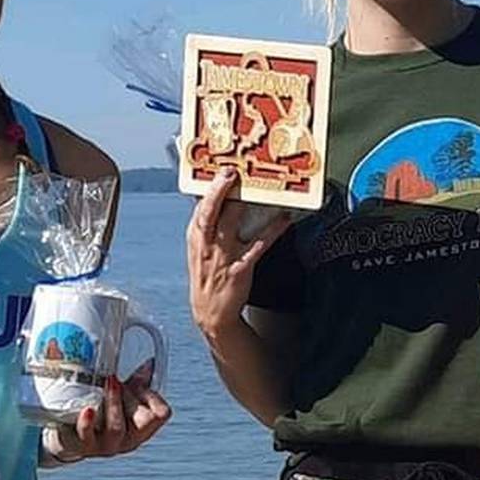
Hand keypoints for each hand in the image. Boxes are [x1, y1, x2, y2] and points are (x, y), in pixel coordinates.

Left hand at [52, 363, 172, 463]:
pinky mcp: (84, 445)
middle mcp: (128, 439)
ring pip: (117, 428)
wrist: (71, 438)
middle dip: (134, 399)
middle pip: (144, 423)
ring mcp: (107, 444)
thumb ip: (136, 383)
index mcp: (141, 427)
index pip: (160, 414)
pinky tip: (88, 409)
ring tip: (108, 382)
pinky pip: (88, 434)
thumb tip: (150, 363)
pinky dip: (88, 422)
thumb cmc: (101, 415)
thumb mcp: (121, 399)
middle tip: (117, 379)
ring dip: (114, 403)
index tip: (139, 382)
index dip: (155, 397)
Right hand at [186, 171, 289, 344]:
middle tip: (231, 173)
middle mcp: (206, 243)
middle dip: (219, 190)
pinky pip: (258, 245)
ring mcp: (222, 255)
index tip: (218, 167)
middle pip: (210, 210)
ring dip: (243, 203)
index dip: (208, 186)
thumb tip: (219, 197)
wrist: (211, 312)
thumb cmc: (208, 276)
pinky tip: (283, 220)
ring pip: (230, 223)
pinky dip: (272, 231)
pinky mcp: (240, 268)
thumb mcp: (200, 249)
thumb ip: (208, 225)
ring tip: (257, 188)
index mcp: (196, 236)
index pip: (199, 206)